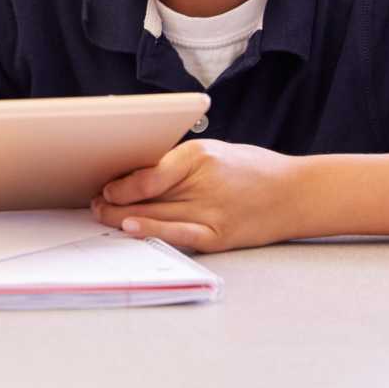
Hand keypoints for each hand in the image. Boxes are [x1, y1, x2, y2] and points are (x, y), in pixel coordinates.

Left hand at [90, 140, 304, 252]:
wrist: (295, 193)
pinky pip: (178, 236)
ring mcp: (212, 212)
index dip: (122, 184)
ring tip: (103, 216)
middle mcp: (204, 183)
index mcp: (199, 156)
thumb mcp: (213, 152)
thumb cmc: (250, 169)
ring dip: (123, 218)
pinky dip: (151, 232)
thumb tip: (134, 175)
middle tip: (94, 203)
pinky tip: (131, 229)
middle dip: (114, 202)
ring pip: (156, 216)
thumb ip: (177, 163)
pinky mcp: (218, 236)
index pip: (150, 173)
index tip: (105, 187)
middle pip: (147, 197)